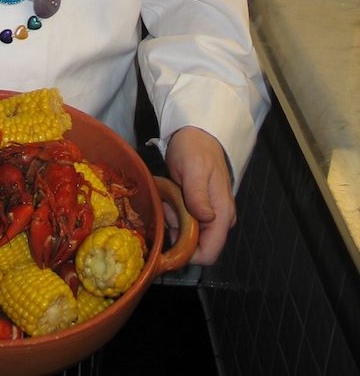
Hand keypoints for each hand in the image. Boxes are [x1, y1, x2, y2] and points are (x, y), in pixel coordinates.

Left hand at [164, 126, 235, 264]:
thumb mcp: (194, 169)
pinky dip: (173, 212)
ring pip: (187, 233)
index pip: (209, 253)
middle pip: (195, 245)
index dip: (188, 255)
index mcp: (222, 214)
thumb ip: (198, 195)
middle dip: (176, 231)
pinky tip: (170, 194)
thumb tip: (206, 219)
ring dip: (172, 219)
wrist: (196, 133)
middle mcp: (219, 219)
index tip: (168, 240)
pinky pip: (184, 221)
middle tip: (168, 204)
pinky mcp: (200, 208)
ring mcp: (209, 214)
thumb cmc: (195, 149)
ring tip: (169, 194)